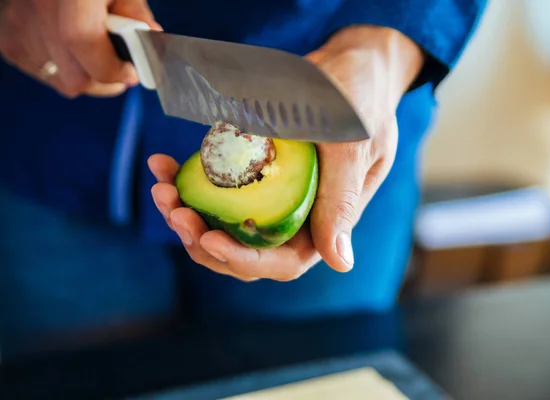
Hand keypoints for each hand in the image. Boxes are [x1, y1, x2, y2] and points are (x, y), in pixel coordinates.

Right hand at [0, 0, 159, 97]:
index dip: (111, 67)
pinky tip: (73, 54)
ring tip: (98, 59)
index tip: (131, 73)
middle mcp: (38, 7)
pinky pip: (45, 74)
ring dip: (87, 78)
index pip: (82, 40)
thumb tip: (151, 37)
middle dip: (106, 80)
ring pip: (62, 81)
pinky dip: (65, 71)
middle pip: (75, 75)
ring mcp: (19, 24)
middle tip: (121, 70)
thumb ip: (135, 10)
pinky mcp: (9, 39)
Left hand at [149, 26, 423, 281]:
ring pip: (225, 226)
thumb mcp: (353, 144)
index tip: (209, 238)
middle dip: (203, 239)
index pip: (283, 261)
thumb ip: (343, 198)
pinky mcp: (253, 174)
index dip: (243, 259)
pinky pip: (217, 191)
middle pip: (245, 250)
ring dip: (188, 215)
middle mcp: (297, 216)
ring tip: (162, 189)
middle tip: (174, 209)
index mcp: (326, 221)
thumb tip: (339, 263)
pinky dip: (188, 183)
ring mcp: (273, 196)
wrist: (348, 64)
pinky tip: (164, 164)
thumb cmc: (359, 99)